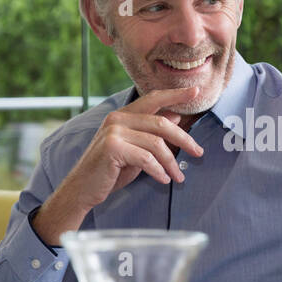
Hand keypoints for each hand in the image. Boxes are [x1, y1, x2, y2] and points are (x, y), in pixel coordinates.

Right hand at [32, 87, 205, 241]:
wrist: (82, 190)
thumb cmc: (110, 171)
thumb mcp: (136, 150)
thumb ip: (152, 134)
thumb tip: (176, 118)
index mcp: (123, 116)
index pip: (153, 98)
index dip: (176, 94)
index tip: (196, 91)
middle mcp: (117, 118)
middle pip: (161, 123)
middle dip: (184, 139)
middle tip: (199, 153)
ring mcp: (113, 131)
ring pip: (156, 143)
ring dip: (171, 162)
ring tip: (178, 177)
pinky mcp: (112, 147)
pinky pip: (146, 158)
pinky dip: (158, 170)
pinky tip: (163, 179)